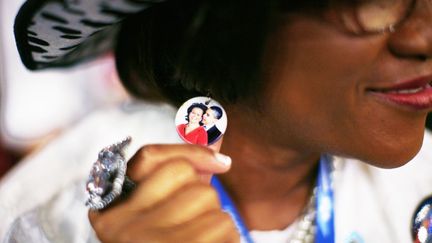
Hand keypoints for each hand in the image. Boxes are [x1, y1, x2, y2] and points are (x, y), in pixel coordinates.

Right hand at [89, 143, 239, 242]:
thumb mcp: (157, 214)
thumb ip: (178, 177)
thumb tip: (215, 141)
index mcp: (110, 210)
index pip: (149, 157)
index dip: (190, 151)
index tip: (221, 162)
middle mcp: (122, 226)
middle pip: (191, 182)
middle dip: (204, 199)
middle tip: (192, 225)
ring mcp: (148, 242)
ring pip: (211, 204)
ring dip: (217, 223)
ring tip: (198, 242)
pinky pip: (223, 227)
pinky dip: (226, 239)